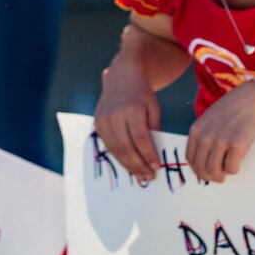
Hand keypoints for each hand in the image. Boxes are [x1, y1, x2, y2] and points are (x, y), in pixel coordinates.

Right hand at [93, 63, 161, 182]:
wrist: (121, 76)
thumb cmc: (142, 94)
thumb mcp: (154, 107)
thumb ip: (153, 130)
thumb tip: (153, 156)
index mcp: (132, 109)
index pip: (140, 139)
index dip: (148, 156)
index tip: (157, 168)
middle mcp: (115, 115)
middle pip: (126, 148)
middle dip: (138, 166)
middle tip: (148, 177)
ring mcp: (103, 119)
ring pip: (115, 150)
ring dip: (128, 165)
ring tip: (140, 175)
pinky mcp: (97, 123)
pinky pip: (108, 145)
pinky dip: (119, 157)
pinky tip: (129, 164)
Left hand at [186, 81, 254, 183]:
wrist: (253, 100)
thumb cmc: (232, 111)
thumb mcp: (210, 119)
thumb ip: (203, 135)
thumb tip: (201, 160)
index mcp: (196, 130)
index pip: (191, 159)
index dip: (198, 169)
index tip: (206, 172)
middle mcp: (206, 137)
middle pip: (201, 169)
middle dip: (210, 176)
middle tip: (219, 176)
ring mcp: (221, 141)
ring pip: (215, 172)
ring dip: (221, 175)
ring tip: (228, 169)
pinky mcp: (237, 145)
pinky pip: (231, 168)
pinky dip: (234, 170)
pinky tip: (238, 162)